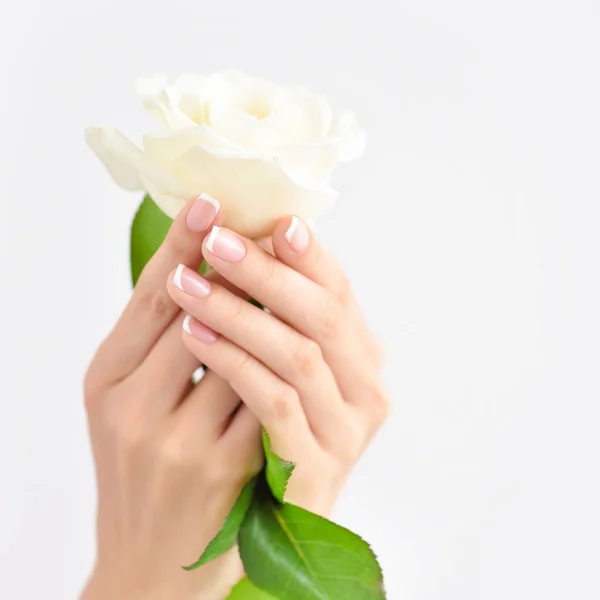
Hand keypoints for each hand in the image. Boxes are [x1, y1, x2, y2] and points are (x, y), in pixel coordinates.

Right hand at [82, 196, 262, 599]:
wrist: (147, 568)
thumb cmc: (141, 473)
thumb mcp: (127, 403)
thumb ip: (159, 342)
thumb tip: (206, 272)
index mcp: (106, 382)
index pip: (150, 295)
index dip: (181, 245)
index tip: (213, 201)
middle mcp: (134, 409)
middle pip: (197, 310)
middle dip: (240, 265)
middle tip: (270, 225)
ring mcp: (182, 441)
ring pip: (242, 348)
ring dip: (269, 304)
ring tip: (290, 265)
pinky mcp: (228, 467)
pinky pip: (267, 391)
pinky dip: (284, 355)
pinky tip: (301, 329)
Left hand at [167, 215, 388, 515]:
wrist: (262, 518)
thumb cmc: (267, 429)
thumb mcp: (283, 367)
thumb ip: (284, 316)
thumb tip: (259, 237)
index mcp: (361, 357)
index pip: (338, 292)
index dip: (306, 255)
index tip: (271, 219)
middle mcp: (366, 389)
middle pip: (321, 315)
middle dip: (267, 272)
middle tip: (216, 240)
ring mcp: (346, 430)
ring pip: (298, 353)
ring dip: (241, 312)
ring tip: (187, 282)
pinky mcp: (317, 466)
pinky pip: (274, 400)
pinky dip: (234, 361)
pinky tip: (195, 334)